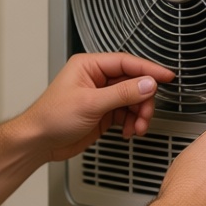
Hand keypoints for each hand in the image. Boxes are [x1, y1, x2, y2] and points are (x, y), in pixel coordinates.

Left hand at [18, 53, 174, 162]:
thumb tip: (147, 84)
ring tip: (137, 128)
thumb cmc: (51, 118)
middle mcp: (96, 79)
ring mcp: (100, 97)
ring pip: (132, 100)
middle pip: (133, 83)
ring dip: (138, 114)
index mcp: (89, 66)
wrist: (39, 142)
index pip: (126, 62)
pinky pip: (126, 114)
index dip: (148, 69)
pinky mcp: (103, 113)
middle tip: (145, 114)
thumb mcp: (90, 104)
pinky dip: (131, 123)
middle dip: (142, 100)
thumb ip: (122, 93)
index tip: (166, 76)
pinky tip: (128, 132)